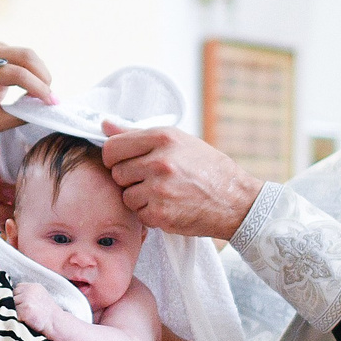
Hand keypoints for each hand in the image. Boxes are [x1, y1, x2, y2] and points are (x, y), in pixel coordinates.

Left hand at [0, 45, 55, 171]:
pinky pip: (26, 57)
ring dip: (41, 74)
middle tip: (50, 98)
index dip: (37, 87)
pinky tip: (34, 87)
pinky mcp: (2, 49)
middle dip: (43, 77)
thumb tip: (44, 108)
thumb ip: (18, 116)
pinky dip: (35, 71)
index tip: (50, 102)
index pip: (15, 74)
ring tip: (41, 95)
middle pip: (26, 57)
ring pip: (29, 55)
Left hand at [12, 281, 60, 337]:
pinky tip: (26, 320)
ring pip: (11, 304)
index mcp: (34, 287)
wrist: (56, 323)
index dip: (18, 297)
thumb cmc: (47, 314)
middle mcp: (29, 290)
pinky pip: (12, 313)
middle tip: (25, 312)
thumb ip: (28, 294)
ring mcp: (26, 299)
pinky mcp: (24, 309)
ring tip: (27, 316)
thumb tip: (12, 296)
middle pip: (13, 295)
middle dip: (16, 304)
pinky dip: (17, 318)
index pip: (17, 288)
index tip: (24, 305)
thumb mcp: (40, 297)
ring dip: (15, 311)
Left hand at [100, 124, 263, 240]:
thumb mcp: (178, 141)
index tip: (125, 163)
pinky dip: (150, 214)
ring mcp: (159, 188)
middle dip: (130, 179)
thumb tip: (105, 125)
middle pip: (117, 173)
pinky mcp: (160, 213)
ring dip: (140, 198)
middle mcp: (159, 161)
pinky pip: (139, 214)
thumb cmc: (208, 169)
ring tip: (164, 194)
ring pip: (126, 196)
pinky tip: (169, 207)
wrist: (236, 200)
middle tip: (153, 180)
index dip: (114, 158)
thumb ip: (138, 135)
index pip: (112, 147)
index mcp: (162, 137)